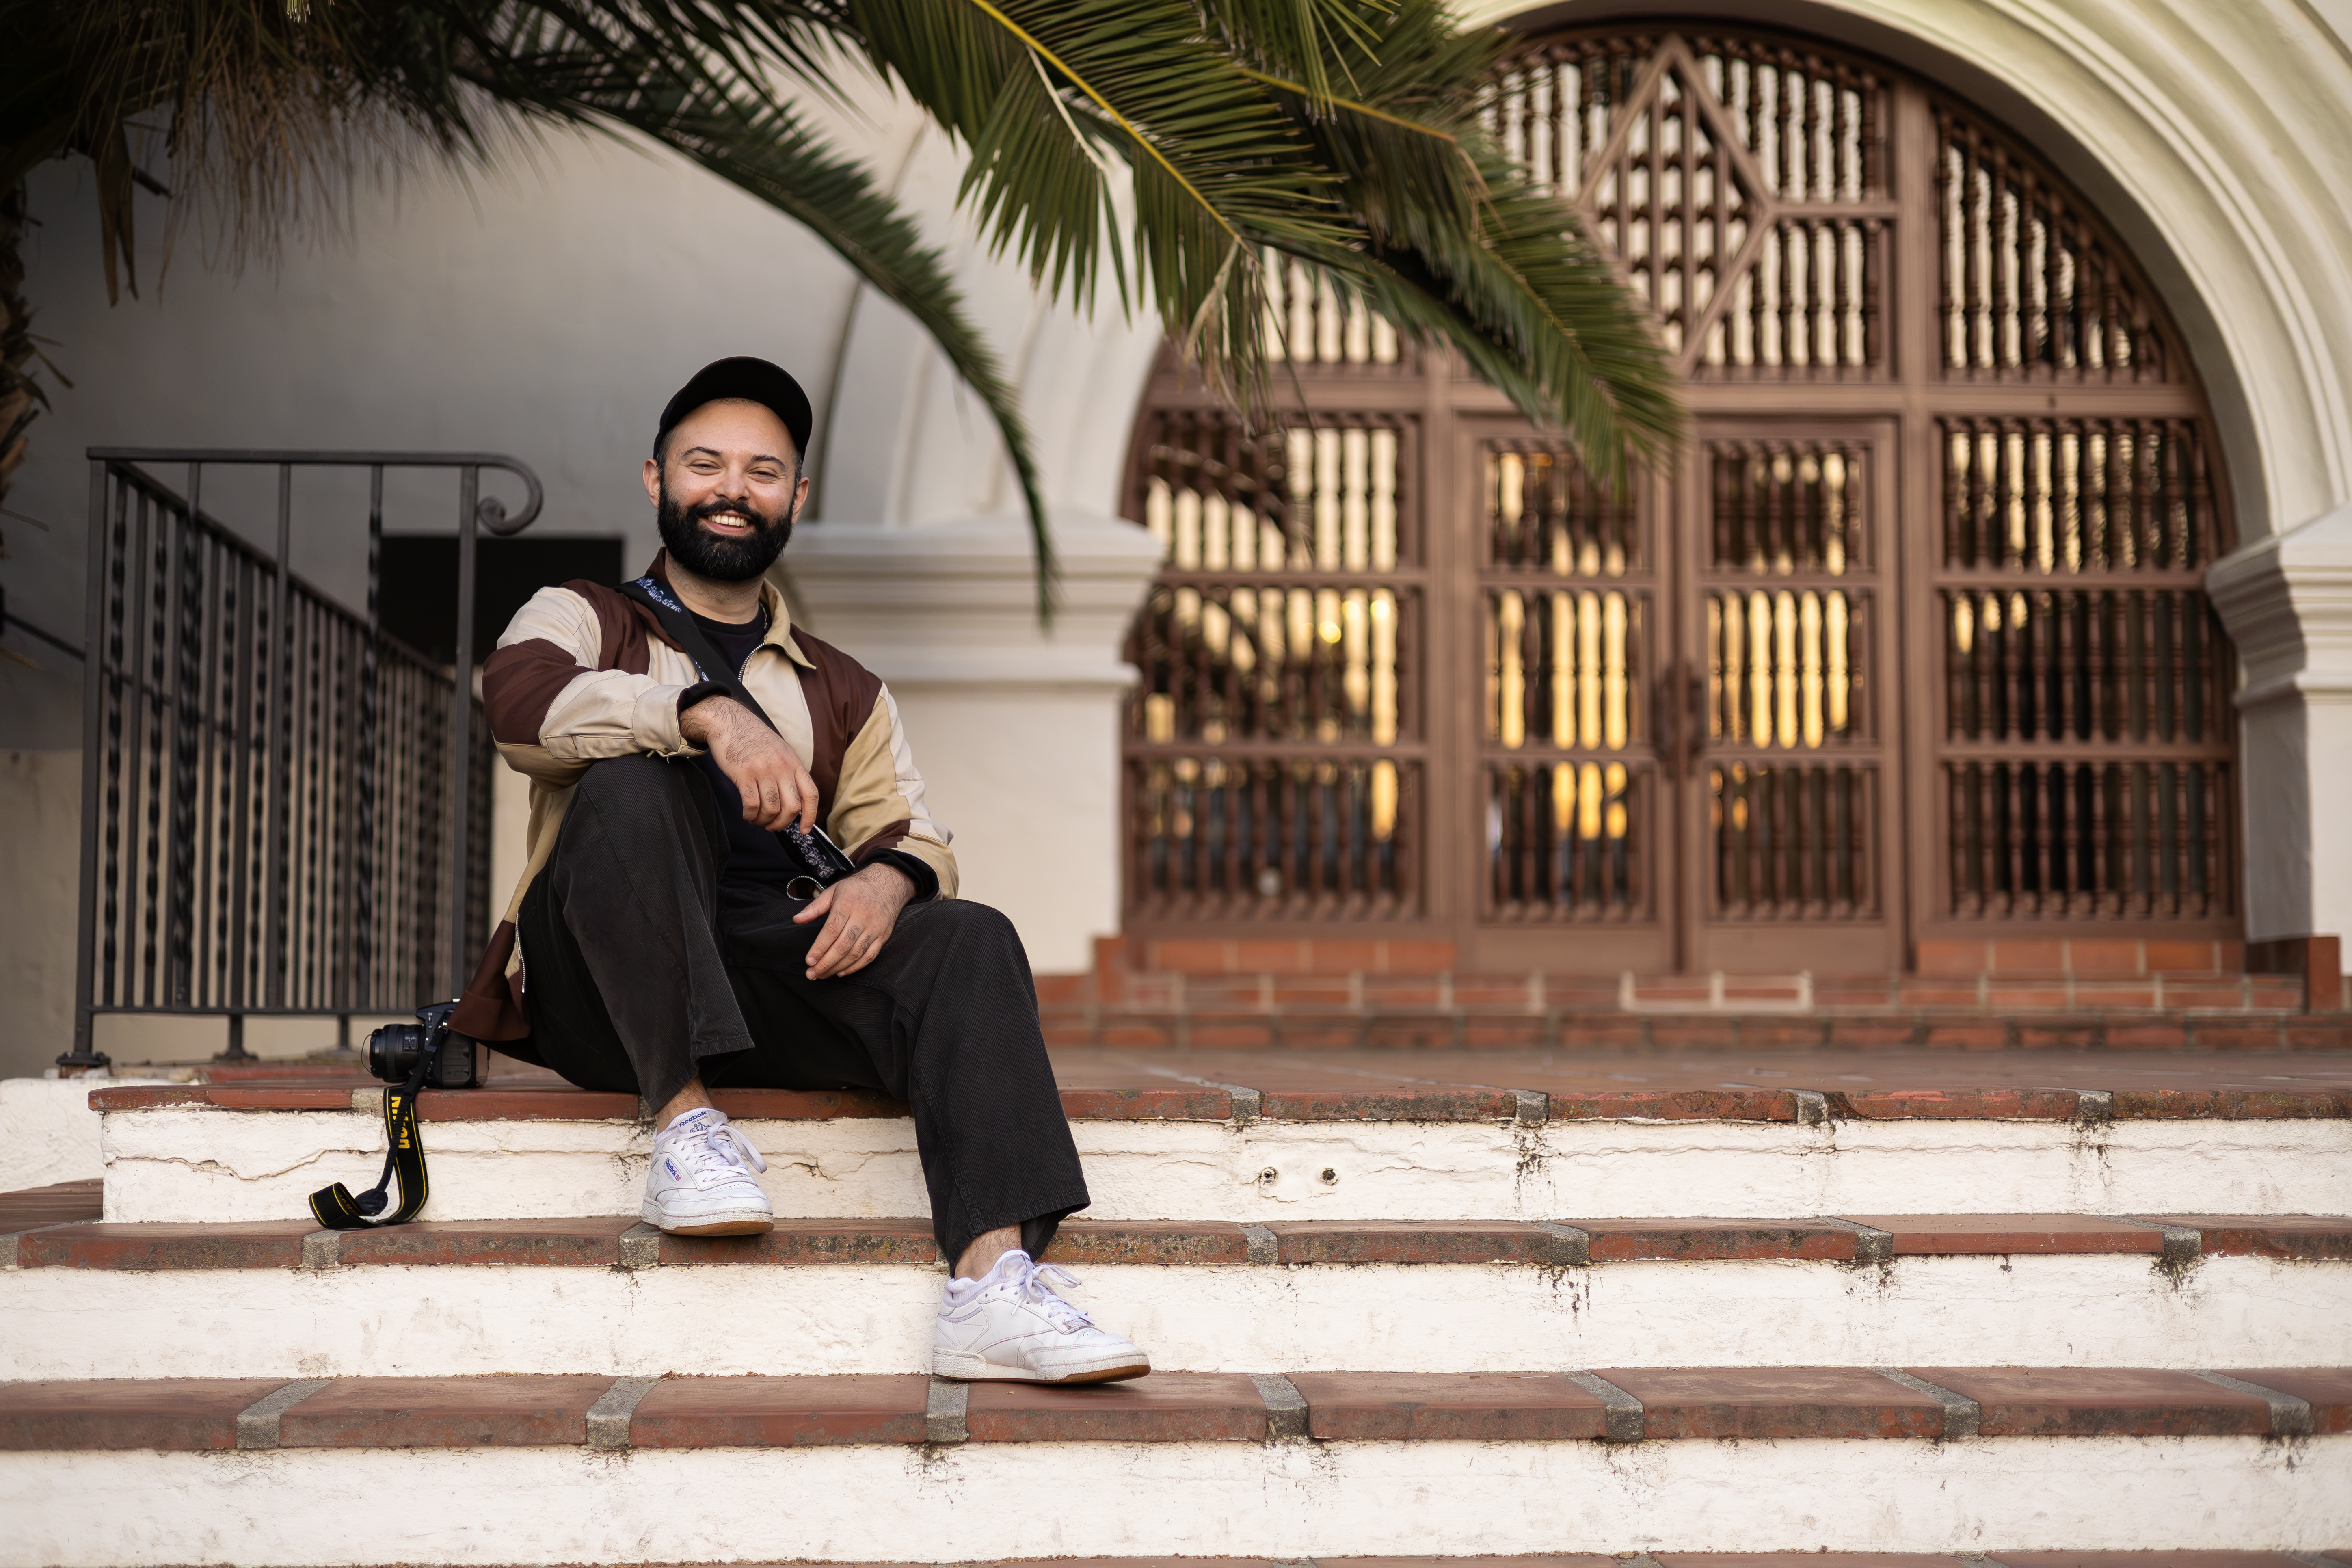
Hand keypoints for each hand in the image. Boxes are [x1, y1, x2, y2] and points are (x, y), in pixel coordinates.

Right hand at [681, 696, 816, 830]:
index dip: (811, 816)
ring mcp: (763, 770)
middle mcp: (782, 767)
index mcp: (794, 763)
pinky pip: (751, 804)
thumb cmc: (753, 738)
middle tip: (772, 826)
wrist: (729, 721)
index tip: (805, 830)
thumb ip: (789, 772)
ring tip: (757, 819)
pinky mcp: (744, 774)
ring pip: (771, 809)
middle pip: (791, 807)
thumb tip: (793, 800)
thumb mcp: (780, 751)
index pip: (810, 794)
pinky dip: (750, 815)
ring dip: (763, 821)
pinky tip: (747, 814)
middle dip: (782, 823)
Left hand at [795, 862, 913, 978]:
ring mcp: (875, 928)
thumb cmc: (857, 888)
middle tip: (812, 974)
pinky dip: (855, 967)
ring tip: (823, 974)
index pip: (832, 930)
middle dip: (826, 963)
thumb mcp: (834, 890)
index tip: (809, 961)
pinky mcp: (883, 936)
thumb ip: (815, 907)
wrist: (889, 884)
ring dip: (838, 967)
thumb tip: (797, 919)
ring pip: (856, 953)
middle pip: (843, 945)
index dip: (820, 947)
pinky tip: (841, 972)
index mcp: (848, 904)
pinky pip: (870, 956)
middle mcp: (863, 917)